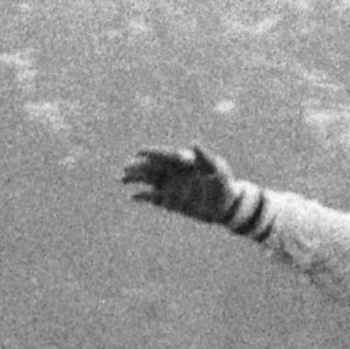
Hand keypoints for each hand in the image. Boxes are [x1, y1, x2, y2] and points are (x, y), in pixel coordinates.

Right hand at [121, 145, 240, 225]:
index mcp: (183, 161)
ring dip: (135, 179)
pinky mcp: (170, 201)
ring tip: (122, 179)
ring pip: (148, 180)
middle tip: (126, 168)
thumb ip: (206, 156)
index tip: (140, 153)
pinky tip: (133, 197)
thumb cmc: (224, 183)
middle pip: (152, 167)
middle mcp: (173, 172)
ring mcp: (170, 186)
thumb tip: (194, 142)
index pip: (164, 154)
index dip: (152, 153)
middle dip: (138, 167)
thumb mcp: (218, 169)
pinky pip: (153, 197)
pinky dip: (143, 197)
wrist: (226, 206)